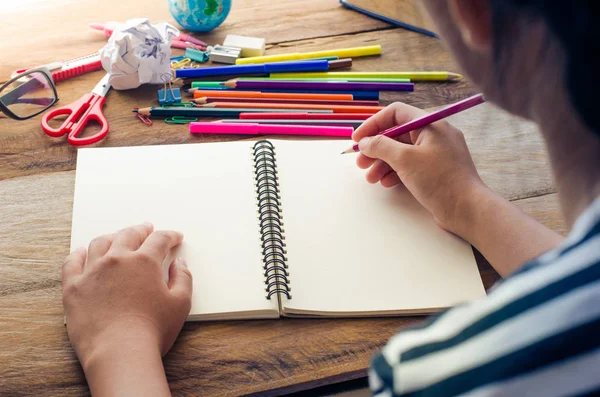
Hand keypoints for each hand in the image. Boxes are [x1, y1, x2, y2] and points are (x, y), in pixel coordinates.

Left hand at [62, 223, 192, 370]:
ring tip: (117, 237)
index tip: (175, 237)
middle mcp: (117, 259)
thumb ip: (183, 278)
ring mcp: (92, 272)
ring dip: (112, 237)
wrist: (119, 352)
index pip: (159, 239)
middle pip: (129, 235)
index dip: (170, 236)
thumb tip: (179, 263)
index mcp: (144, 261)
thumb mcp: (181, 304)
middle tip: (147, 229)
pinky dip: (78, 254)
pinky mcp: (73, 288)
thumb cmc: (152, 330)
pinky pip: (72, 263)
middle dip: (141, 230)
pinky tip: (83, 252)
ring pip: (100, 244)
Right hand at [353, 101, 486, 234]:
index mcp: (430, 124)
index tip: (358, 139)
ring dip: (382, 163)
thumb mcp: (405, 159)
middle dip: (376, 148)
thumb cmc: (440, 180)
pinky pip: (411, 165)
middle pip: (397, 134)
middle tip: (360, 162)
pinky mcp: (436, 171)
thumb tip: (365, 142)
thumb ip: (381, 146)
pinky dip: (396, 172)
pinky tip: (386, 183)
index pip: (396, 113)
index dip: (374, 124)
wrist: (467, 209)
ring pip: (402, 152)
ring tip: (370, 178)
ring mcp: (436, 154)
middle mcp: (434, 135)